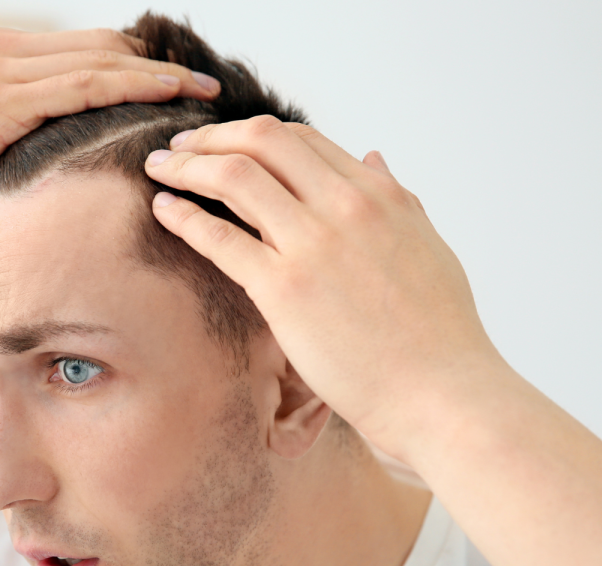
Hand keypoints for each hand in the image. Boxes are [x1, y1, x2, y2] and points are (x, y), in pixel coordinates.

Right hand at [0, 27, 219, 253]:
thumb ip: (23, 131)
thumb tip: (71, 150)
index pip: (84, 49)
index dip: (137, 62)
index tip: (180, 83)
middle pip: (100, 47)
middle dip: (159, 64)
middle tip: (208, 85)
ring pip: (98, 63)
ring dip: (157, 76)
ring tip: (202, 93)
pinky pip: (80, 89)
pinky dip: (128, 90)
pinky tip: (164, 100)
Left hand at [144, 116, 508, 462]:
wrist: (442, 394)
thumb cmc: (439, 334)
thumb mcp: (428, 247)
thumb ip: (397, 199)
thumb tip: (373, 158)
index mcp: (380, 195)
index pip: (302, 141)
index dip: (252, 136)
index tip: (224, 145)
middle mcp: (346, 206)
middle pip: (263, 141)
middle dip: (212, 138)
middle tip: (179, 148)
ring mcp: (314, 244)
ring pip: (235, 175)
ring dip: (188, 166)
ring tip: (159, 170)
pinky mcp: (284, 289)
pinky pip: (220, 237)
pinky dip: (184, 216)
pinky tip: (163, 209)